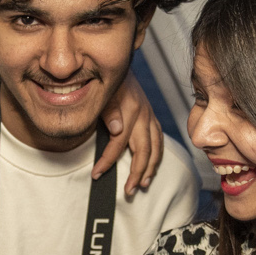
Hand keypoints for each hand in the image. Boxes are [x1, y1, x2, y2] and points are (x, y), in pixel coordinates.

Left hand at [96, 75, 163, 197]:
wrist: (117, 64)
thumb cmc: (107, 82)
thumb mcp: (103, 94)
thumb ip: (109, 112)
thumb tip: (117, 130)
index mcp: (131, 110)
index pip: (119, 143)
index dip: (107, 161)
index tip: (96, 174)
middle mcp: (143, 114)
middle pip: (143, 150)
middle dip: (136, 173)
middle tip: (128, 191)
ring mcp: (150, 116)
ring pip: (155, 148)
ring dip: (149, 169)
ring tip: (141, 185)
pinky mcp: (152, 116)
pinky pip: (159, 140)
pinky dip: (156, 156)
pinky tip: (151, 167)